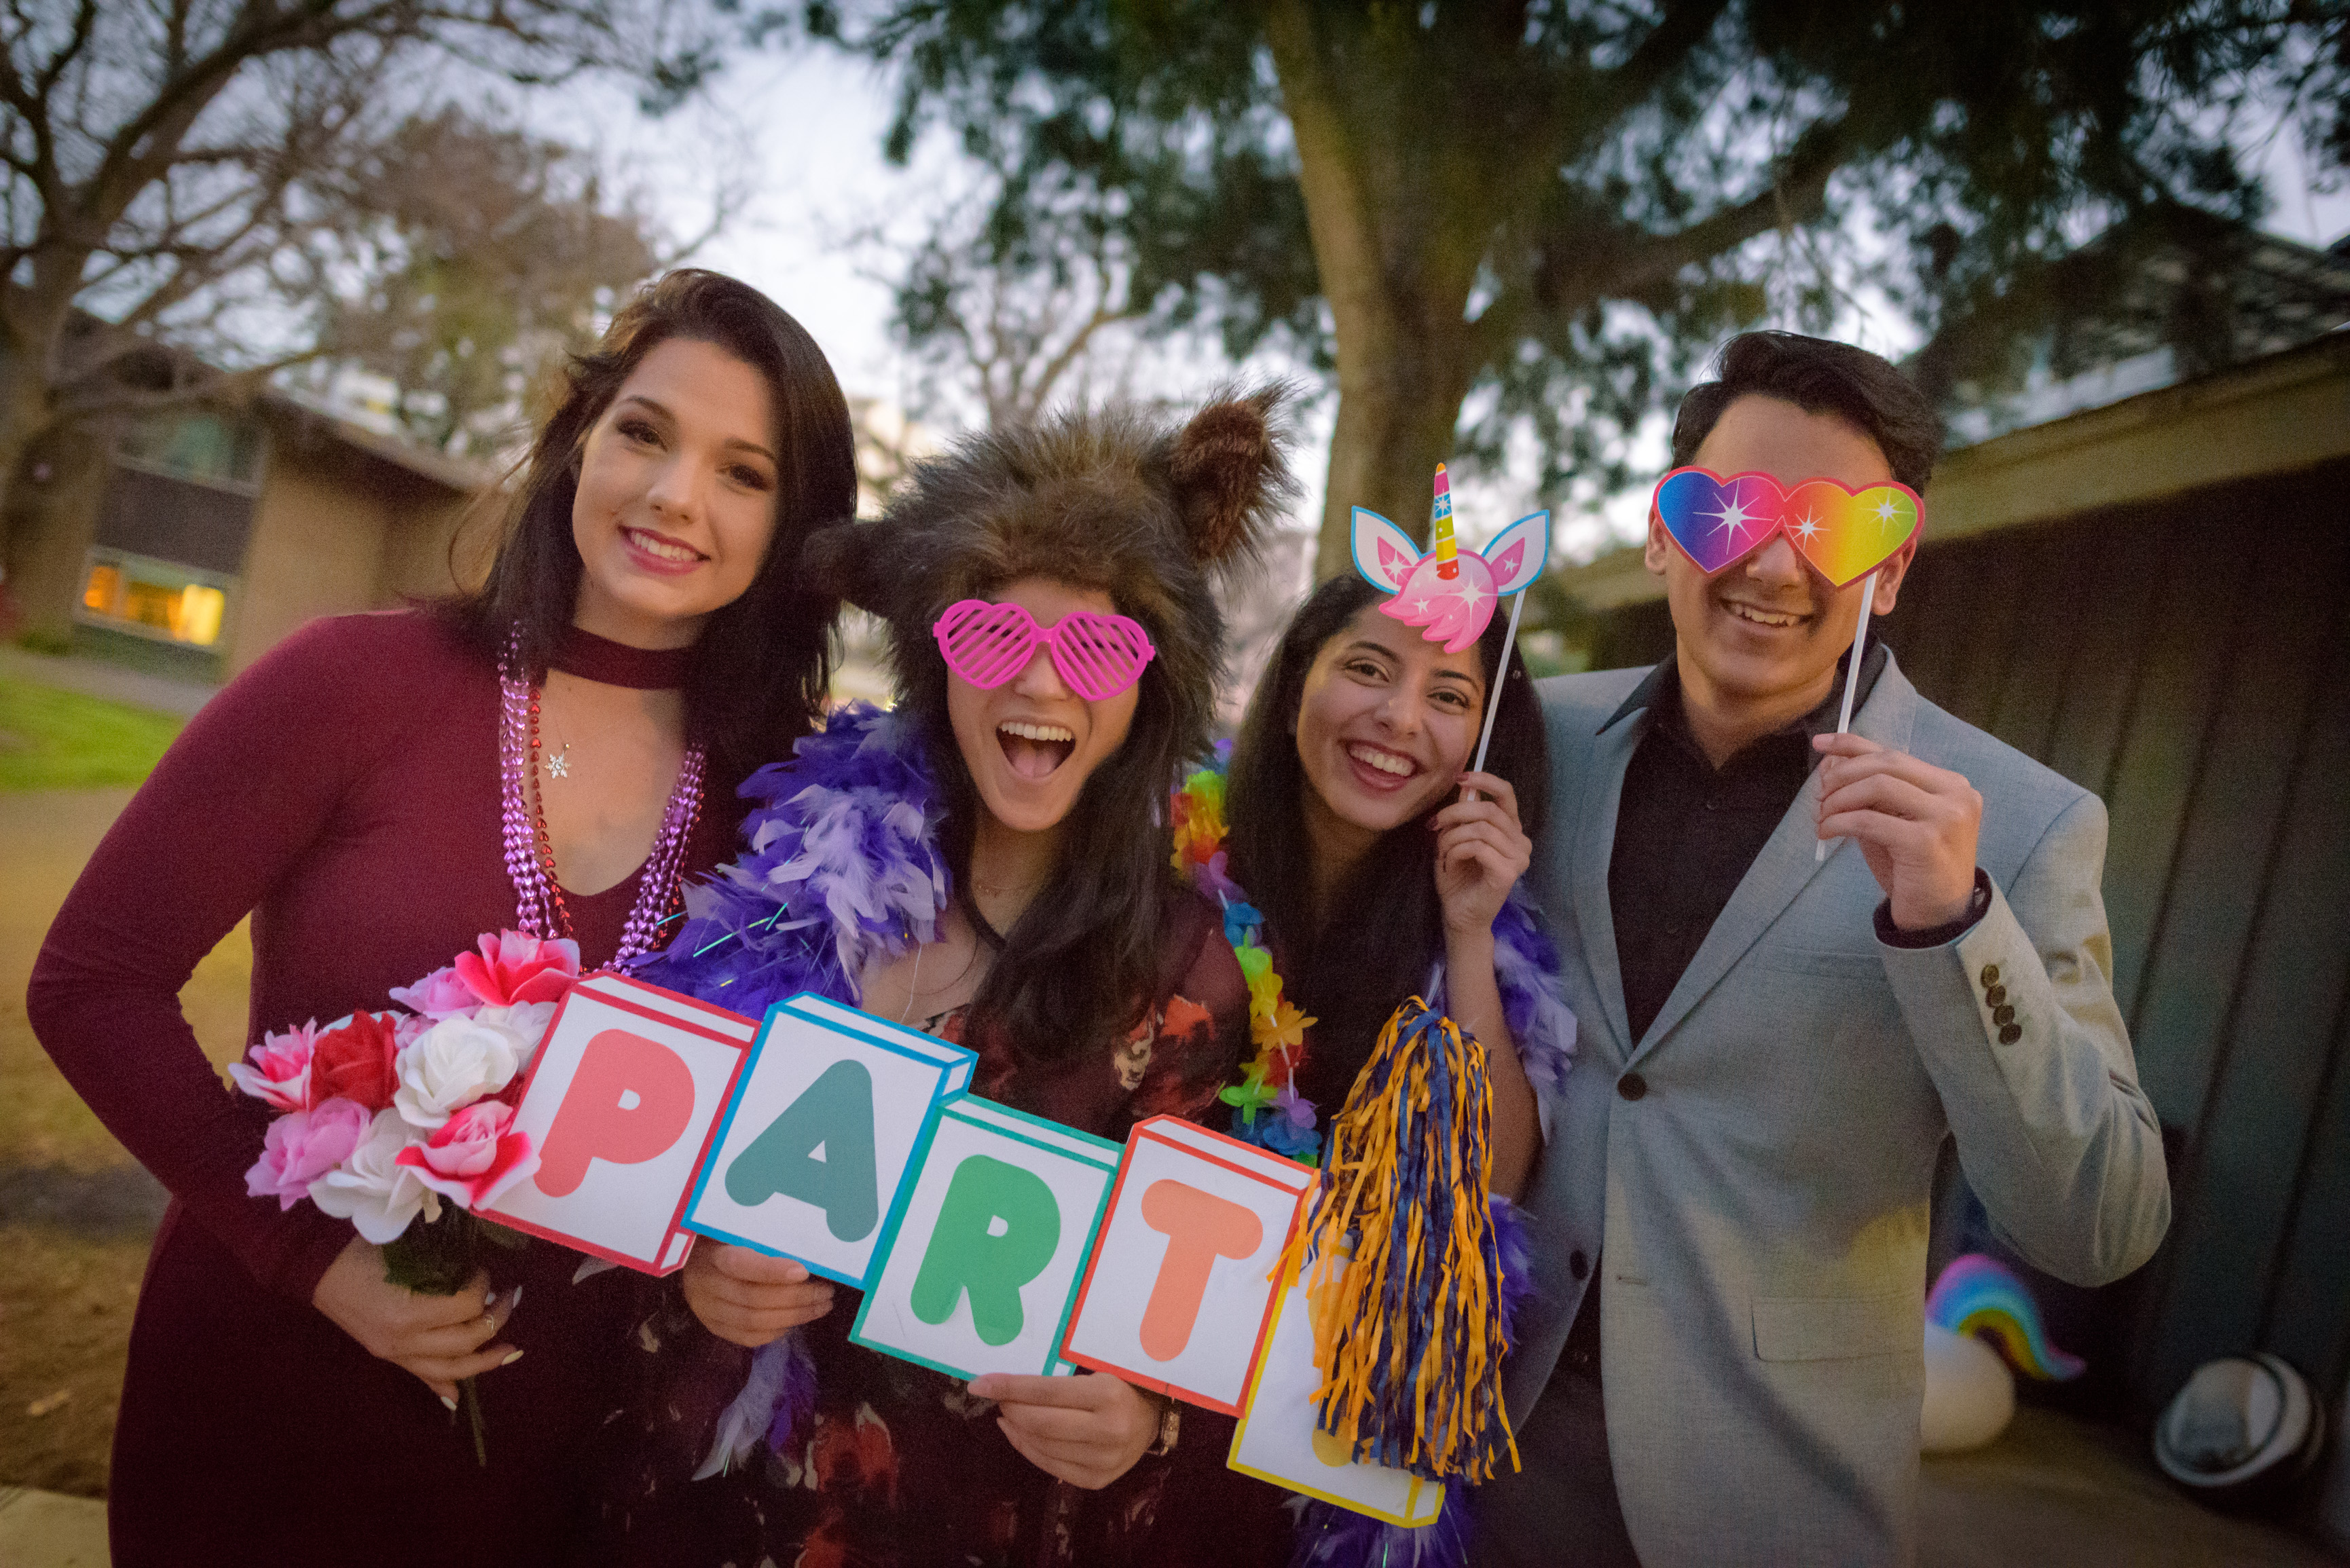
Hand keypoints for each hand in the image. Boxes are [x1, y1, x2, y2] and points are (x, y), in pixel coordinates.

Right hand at [310, 1237, 518, 1405]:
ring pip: (449, 1369)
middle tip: (510, 1298)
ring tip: (509, 1350)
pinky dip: (444, 1386)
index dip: (483, 1286)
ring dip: (484, 1360)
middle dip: (496, 1319)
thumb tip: (476, 1276)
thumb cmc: (362, 1250)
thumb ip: (442, 1268)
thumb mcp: (406, 1251)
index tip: (483, 1270)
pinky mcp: (388, 1357)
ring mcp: (394, 1354)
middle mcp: (403, 1341)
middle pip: (465, 1342)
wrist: (317, 1269)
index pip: (465, 1307)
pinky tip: (460, 1395)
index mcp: (407, 1313)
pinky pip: (421, 1377)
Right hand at [681, 1243, 835, 1347]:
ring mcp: (707, 1309)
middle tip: (826, 1292)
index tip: (804, 1271)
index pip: (741, 1265)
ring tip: (820, 1306)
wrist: (691, 1257)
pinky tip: (796, 1321)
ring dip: (794, 1317)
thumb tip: (807, 1248)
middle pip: (753, 1298)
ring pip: (753, 1322)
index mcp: (712, 1253)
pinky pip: (747, 1337)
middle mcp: (705, 1284)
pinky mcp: (712, 1326)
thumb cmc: (723, 1237)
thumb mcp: (737, 1229)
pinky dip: (776, 1332)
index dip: (772, 1271)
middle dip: (797, 1298)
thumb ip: (764, 1238)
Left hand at [968, 1371, 1159, 1489]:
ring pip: (1042, 1446)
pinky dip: (1028, 1448)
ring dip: (1015, 1429)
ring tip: (1006, 1414)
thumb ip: (1058, 1378)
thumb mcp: (1096, 1370)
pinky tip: (1018, 1433)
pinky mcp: (1097, 1480)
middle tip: (996, 1397)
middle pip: (1040, 1423)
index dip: (1008, 1387)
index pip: (1046, 1392)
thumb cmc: (1120, 1384)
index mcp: (1108, 1394)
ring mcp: (1103, 1461)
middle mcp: (1108, 1430)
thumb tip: (1007, 1383)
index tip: (979, 1383)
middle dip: (1009, 1408)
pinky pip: (1050, 1466)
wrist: (1153, 1419)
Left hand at [1431, 771, 1532, 937]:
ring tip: (1442, 853)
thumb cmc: (1457, 878)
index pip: (1506, 794)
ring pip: (1481, 829)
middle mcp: (1521, 841)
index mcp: (1511, 829)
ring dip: (1452, 838)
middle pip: (1488, 810)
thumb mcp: (1456, 838)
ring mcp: (1519, 858)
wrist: (1459, 915)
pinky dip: (1456, 851)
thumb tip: (1465, 786)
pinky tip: (1449, 863)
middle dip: (1454, 813)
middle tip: (1433, 825)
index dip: (1485, 780)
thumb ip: (1464, 814)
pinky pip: (1478, 847)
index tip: (1460, 778)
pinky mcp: (1509, 873)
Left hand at [1814, 732, 1981, 928]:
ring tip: (1822, 817)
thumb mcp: (1891, 822)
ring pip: (1878, 785)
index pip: (1894, 753)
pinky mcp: (1926, 841)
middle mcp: (1955, 793)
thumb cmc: (1912, 868)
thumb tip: (1830, 763)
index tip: (1820, 743)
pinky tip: (1827, 833)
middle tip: (1819, 794)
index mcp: (1950, 784)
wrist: (1938, 916)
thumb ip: (1869, 793)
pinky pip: (1869, 819)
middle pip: (1886, 764)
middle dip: (1843, 774)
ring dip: (1839, 798)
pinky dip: (1840, 822)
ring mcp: (1946, 816)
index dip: (1853, 744)